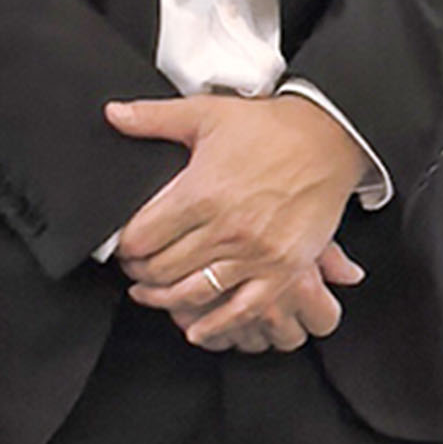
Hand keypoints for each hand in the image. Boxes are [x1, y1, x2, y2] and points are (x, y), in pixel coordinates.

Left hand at [104, 91, 367, 353]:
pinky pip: (244, 309)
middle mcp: (227, 228)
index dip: (123, 246)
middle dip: (140, 273)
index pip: (142, 237)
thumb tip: (113, 114)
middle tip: (133, 271)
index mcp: (201, 194)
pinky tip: (197, 329)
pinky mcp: (284, 269)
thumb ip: (152, 118)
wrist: (329, 138)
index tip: (121, 247)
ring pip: (195, 292)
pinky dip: (217, 325)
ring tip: (151, 295)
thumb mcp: (204, 114)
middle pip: (163, 268)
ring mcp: (256, 253)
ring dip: (166, 300)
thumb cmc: (269, 127)